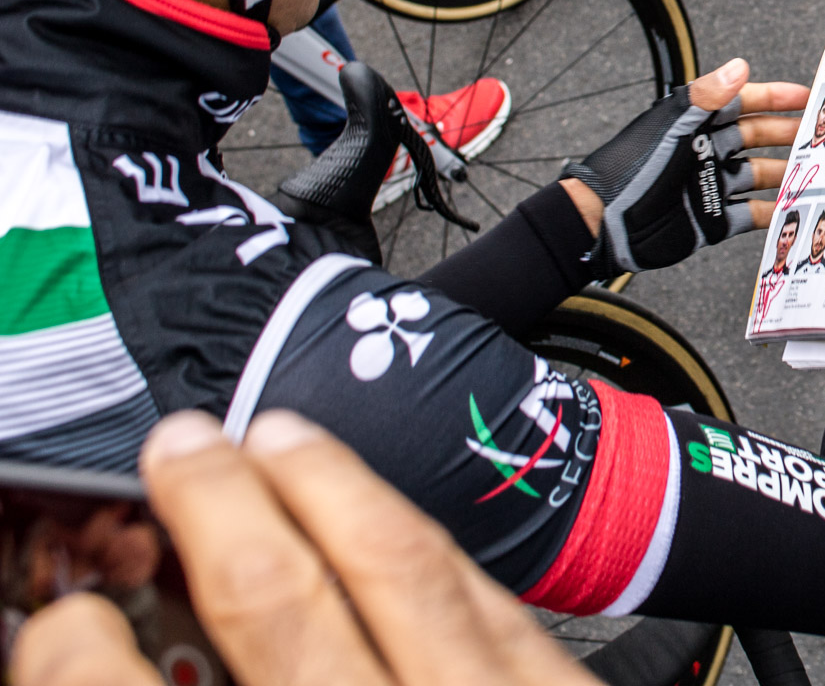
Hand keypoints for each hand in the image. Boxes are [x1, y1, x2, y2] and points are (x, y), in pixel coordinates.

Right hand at [9, 409, 599, 685]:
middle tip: (178, 447)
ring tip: (275, 436)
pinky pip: (490, 600)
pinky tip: (392, 510)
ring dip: (329, 488)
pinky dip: (427, 542)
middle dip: (218, 509)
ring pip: (402, 570)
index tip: (61, 622)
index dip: (84, 659)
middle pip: (280, 608)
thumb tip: (123, 682)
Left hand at [561, 58, 807, 271]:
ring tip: (815, 171)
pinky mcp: (712, 219)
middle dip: (787, 135)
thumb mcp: (672, 127)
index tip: (805, 96)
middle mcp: (706, 151)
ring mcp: (711, 184)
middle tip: (820, 135)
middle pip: (756, 138)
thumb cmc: (631, 167)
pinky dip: (771, 212)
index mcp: (696, 123)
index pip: (743, 102)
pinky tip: (792, 208)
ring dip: (785, 173)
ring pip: (758, 175)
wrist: (605, 221)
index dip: (774, 98)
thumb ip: (708, 97)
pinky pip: (750, 214)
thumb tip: (740, 67)